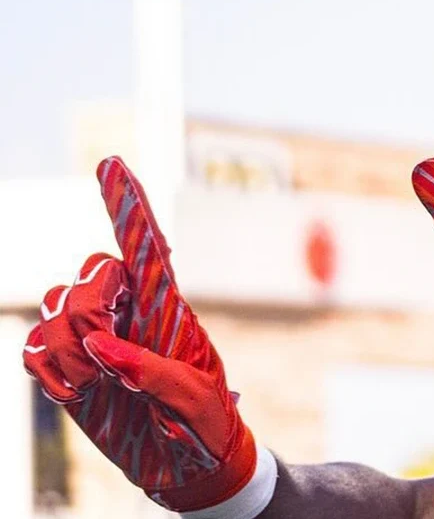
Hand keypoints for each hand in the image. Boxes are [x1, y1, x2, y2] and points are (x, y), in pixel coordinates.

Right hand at [22, 157, 258, 511]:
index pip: (146, 246)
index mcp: (168, 307)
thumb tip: (103, 347)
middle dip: (91, 311)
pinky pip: (33, 350)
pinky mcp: (68, 367)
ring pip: (54, 310)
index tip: (112, 162)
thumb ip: (155, 372)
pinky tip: (78, 392)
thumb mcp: (196, 399)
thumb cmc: (206, 423)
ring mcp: (95, 337)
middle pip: (88, 276)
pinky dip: (49, 372)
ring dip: (71, 352)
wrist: (188, 464)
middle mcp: (128, 312)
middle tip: (113, 358)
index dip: (127, 204)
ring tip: (103, 386)